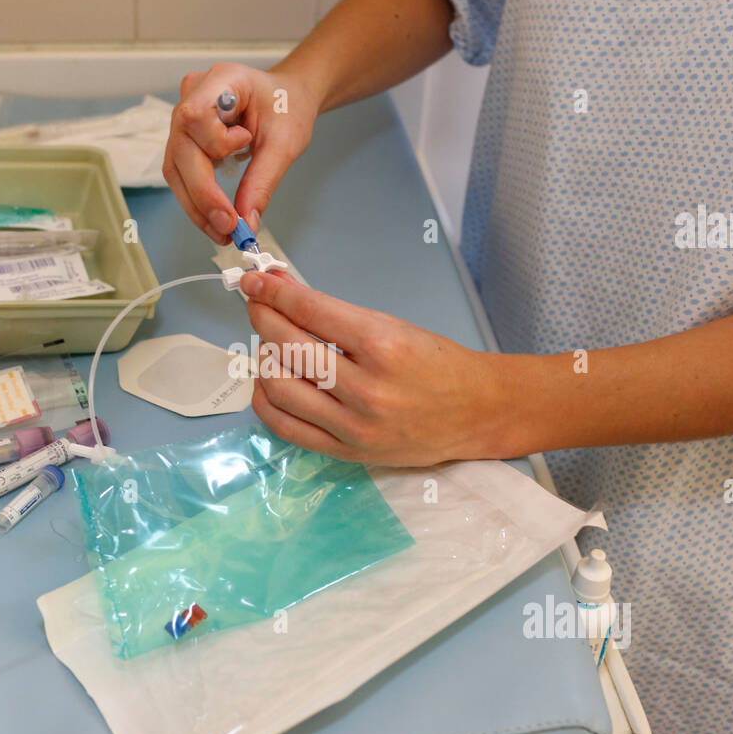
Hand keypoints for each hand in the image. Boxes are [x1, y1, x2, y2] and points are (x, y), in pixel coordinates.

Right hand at [163, 62, 318, 243]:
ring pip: (176, 168)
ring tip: (222, 233)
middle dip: (203, 195)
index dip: (213, 144)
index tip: (245, 148)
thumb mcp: (285, 143)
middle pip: (181, 150)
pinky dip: (197, 200)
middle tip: (229, 229)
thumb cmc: (287, 108)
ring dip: (197, 205)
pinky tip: (215, 219)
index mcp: (221, 80)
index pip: (195, 115)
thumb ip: (262, 182)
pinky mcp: (185, 138)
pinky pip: (181, 174)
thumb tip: (245, 222)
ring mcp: (183, 117)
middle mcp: (193, 95)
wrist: (286, 98)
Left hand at [240, 271, 515, 464]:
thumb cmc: (439, 364)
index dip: (274, 293)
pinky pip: (287, 427)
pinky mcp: (348, 451)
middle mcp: (366, 388)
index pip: (310, 312)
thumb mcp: (392, 326)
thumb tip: (283, 290)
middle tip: (258, 306)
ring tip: (269, 343)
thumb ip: (335, 314)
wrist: (477, 411)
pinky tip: (268, 381)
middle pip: (289, 347)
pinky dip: (267, 400)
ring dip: (263, 358)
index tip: (255, 282)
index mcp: (383, 345)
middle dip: (264, 319)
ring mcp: (354, 426)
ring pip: (279, 387)